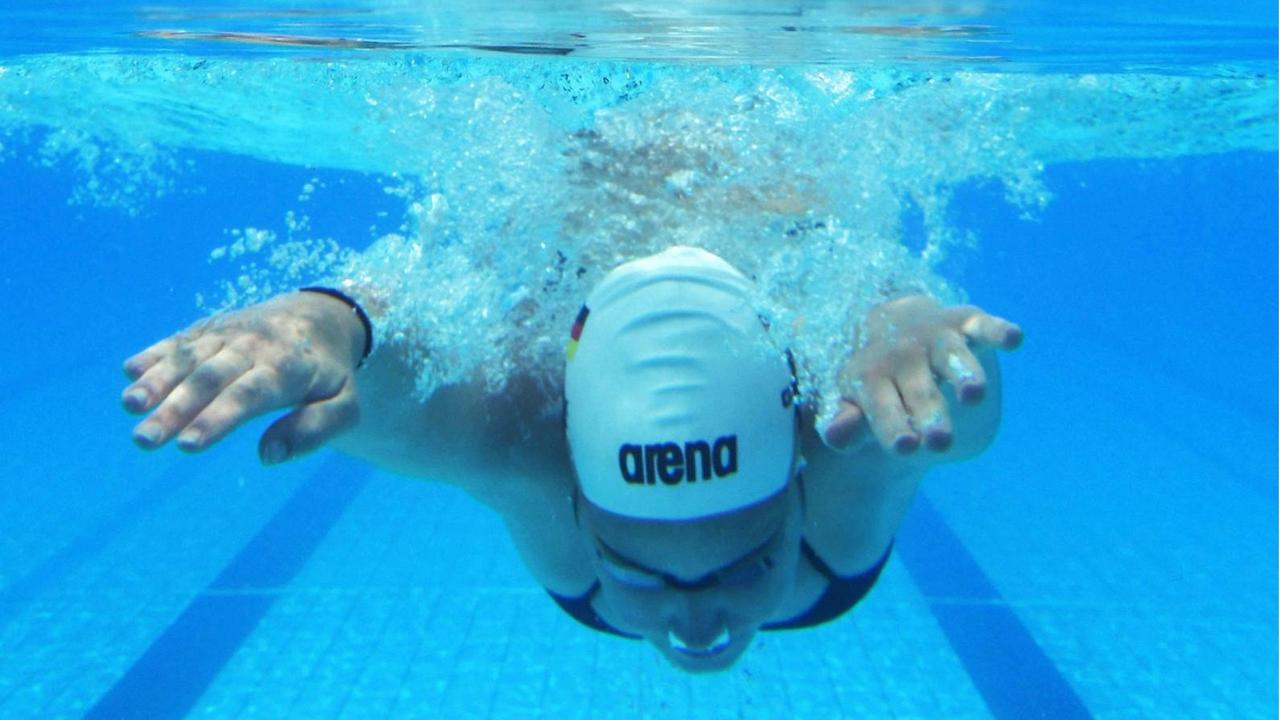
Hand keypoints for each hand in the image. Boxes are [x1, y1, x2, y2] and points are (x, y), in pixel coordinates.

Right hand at [121, 291, 366, 463]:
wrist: (319, 316)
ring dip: (157, 380)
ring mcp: (227, 334)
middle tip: (144, 440)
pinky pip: (179, 340)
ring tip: (130, 406)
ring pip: (189, 357)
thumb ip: (316, 429)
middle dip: (175, 409)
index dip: (217, 419)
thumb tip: (268, 456)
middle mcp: (253, 346)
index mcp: (287, 367)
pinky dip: (155, 353)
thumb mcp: (345, 404)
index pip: (247, 395)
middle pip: (210, 378)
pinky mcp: (207, 329)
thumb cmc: (329, 373)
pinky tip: (130, 371)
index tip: (188, 445)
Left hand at [823, 295, 1021, 455]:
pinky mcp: (964, 323)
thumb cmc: (874, 380)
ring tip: (973, 396)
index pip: (881, 408)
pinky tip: (1014, 338)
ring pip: (951, 357)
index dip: (892, 427)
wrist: (889, 323)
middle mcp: (902, 356)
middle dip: (930, 415)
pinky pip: (982, 325)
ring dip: (963, 374)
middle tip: (939, 441)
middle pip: (919, 391)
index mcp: (870, 378)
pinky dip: (998, 330)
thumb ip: (846, 424)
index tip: (905, 446)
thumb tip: (834, 435)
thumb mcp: (854, 403)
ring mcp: (934, 338)